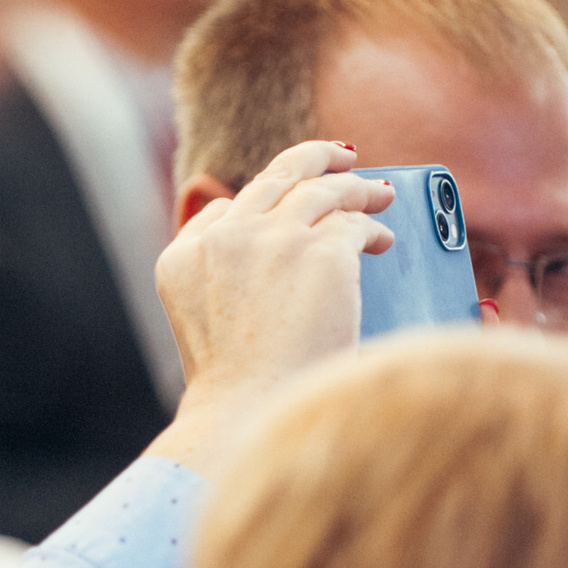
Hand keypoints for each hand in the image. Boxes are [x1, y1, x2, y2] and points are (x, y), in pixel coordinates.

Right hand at [146, 140, 390, 479]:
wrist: (250, 410)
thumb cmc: (233, 388)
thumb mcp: (196, 325)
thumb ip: (215, 279)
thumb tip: (255, 257)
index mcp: (184, 257)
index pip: (228, 208)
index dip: (264, 200)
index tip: (288, 200)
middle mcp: (225, 237)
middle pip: (276, 178)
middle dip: (314, 160)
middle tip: (342, 157)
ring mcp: (273, 239)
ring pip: (323, 191)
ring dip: (355, 188)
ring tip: (380, 194)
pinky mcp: (322, 252)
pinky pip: (355, 223)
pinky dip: (374, 226)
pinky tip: (383, 238)